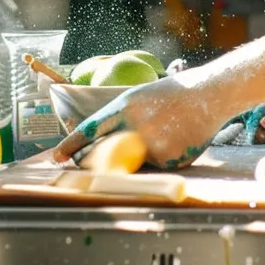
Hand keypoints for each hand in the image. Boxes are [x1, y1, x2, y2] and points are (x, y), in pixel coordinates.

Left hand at [49, 74, 236, 169]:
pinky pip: (152, 169)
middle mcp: (134, 128)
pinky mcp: (167, 161)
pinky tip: (174, 141)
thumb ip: (118, 119)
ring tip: (159, 135)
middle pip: (103, 154)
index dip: (71, 145)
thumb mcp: (138, 98)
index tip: (57, 156)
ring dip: (134, 159)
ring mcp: (151, 146)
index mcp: (124, 108)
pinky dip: (158, 160)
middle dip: (95, 160)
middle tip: (93, 162)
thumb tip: (97, 143)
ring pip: (129, 164)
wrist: (207, 96)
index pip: (89, 130)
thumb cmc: (171, 95)